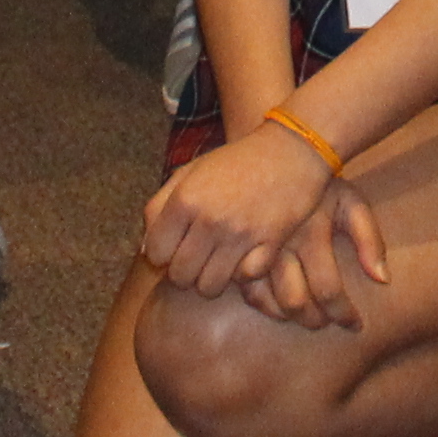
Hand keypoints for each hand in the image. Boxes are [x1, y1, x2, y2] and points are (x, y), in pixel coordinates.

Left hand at [141, 127, 358, 298]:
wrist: (291, 150)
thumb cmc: (236, 161)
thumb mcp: (190, 172)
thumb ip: (160, 206)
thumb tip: (145, 250)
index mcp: (185, 200)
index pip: (156, 254)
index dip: (165, 254)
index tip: (178, 246)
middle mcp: (209, 220)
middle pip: (180, 276)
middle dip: (186, 271)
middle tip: (200, 256)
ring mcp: (240, 235)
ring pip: (209, 287)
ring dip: (212, 279)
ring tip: (220, 261)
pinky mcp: (269, 245)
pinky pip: (244, 280)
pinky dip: (244, 273)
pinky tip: (246, 256)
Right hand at [247, 179, 389, 329]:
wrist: (277, 154)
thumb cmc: (321, 185)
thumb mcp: (352, 203)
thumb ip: (371, 240)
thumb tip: (383, 280)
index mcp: (312, 232)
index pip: (328, 290)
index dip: (343, 314)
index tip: (355, 325)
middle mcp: (282, 243)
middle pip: (295, 301)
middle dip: (313, 319)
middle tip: (324, 321)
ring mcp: (255, 246)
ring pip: (265, 299)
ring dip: (287, 315)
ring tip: (303, 314)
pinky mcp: (238, 248)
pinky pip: (246, 288)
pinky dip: (262, 303)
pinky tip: (277, 302)